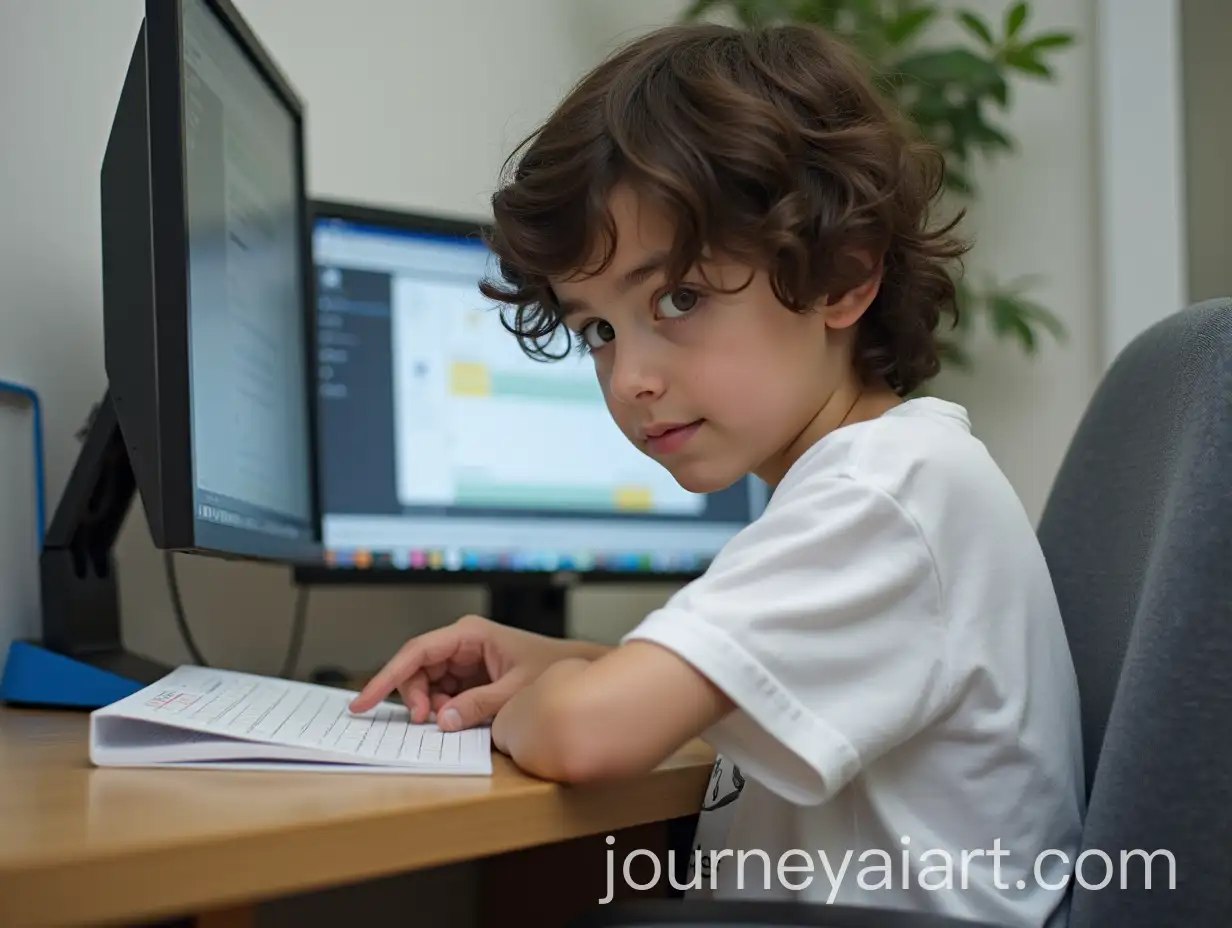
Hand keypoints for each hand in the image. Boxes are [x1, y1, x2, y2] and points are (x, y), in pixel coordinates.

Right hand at [348, 614, 570, 730]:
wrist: (576, 669)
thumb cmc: (552, 668)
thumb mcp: (515, 691)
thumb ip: (479, 706)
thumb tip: (443, 721)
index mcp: (470, 634)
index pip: (416, 652)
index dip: (386, 677)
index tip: (363, 702)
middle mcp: (462, 643)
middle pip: (416, 669)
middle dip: (415, 697)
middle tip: (426, 722)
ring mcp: (464, 659)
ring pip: (426, 683)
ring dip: (431, 705)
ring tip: (452, 718)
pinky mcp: (469, 675)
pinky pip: (442, 692)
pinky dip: (443, 708)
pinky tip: (457, 717)